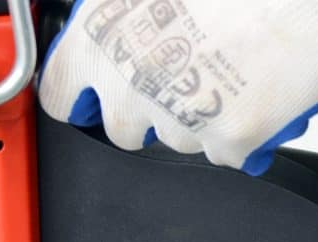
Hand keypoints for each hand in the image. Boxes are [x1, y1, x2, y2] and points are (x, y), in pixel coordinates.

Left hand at [38, 0, 317, 174]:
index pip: (58, 94)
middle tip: (181, 78)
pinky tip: (259, 87)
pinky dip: (242, 130)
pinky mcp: (227, 138)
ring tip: (229, 69)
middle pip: (120, 130)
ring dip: (197, 117)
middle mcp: (130, 81)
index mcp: (101, 36)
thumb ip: (120, 14)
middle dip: (146, 112)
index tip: (90, 99)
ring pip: (175, 140)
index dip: (79, 97)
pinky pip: (226, 152)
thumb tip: (109, 37)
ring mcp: (178, 115)